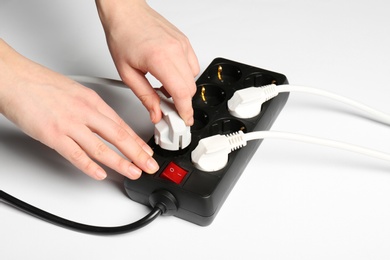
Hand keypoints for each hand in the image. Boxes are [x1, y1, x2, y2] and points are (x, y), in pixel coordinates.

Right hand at [0, 40, 158, 179]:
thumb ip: (90, 109)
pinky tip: (100, 174)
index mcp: (92, 101)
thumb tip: (102, 123)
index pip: (121, 125)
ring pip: (101, 147)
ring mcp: (69, 124)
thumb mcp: (75, 92)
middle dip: (138, 154)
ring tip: (133, 172)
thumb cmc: (40, 83)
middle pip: (118, 136)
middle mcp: (85, 112)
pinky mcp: (52, 135)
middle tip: (150, 166)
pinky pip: (75, 154)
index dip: (137, 141)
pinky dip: (89, 166)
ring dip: (120, 162)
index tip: (147, 152)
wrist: (14, 77)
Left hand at [96, 0, 199, 125]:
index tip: (185, 120)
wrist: (125, 11)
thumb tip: (156, 113)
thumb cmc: (122, 35)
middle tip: (168, 108)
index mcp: (160, 59)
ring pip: (194, 77)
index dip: (185, 111)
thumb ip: (145, 97)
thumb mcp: (127, 73)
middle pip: (190, 88)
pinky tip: (170, 76)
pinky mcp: (184, 42)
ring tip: (165, 89)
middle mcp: (175, 50)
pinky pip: (193, 65)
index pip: (181, 93)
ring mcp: (182, 44)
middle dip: (182, 102)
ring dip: (183, 88)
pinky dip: (184, 75)